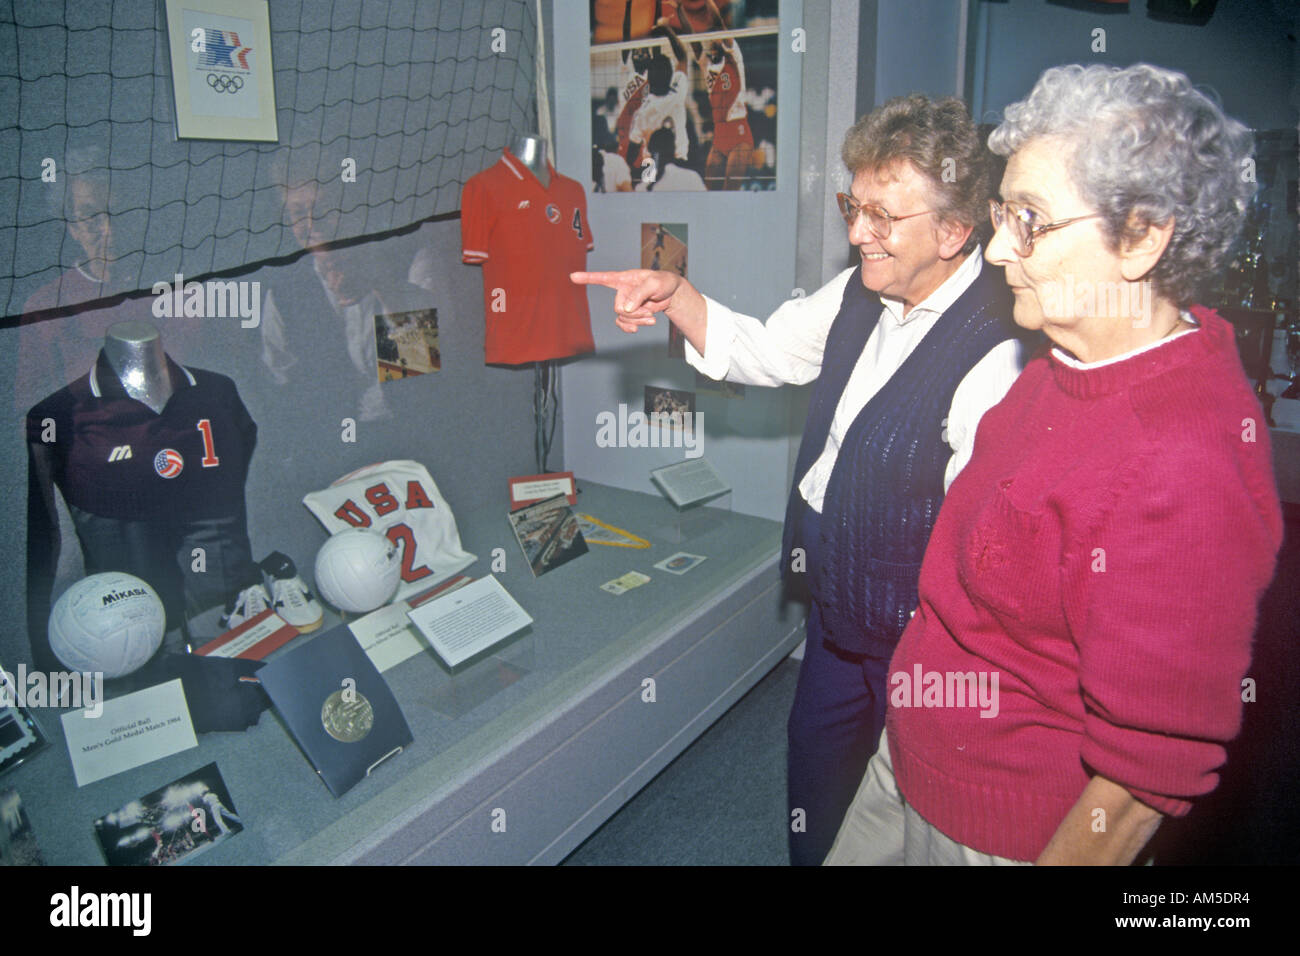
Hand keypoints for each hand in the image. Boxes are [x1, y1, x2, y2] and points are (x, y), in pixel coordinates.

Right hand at [571, 269, 687, 332]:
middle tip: (649, 308)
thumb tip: (626, 308)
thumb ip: (639, 293)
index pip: (602, 278)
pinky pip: (623, 324)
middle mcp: (622, 291)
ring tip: (651, 316)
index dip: (587, 278)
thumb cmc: (663, 282)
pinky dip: (632, 327)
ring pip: (622, 317)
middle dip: (635, 312)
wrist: (672, 294)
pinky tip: (643, 325)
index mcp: (624, 279)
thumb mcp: (655, 283)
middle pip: (618, 307)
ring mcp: (626, 303)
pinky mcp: (630, 314)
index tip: (573, 276)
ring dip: (638, 320)